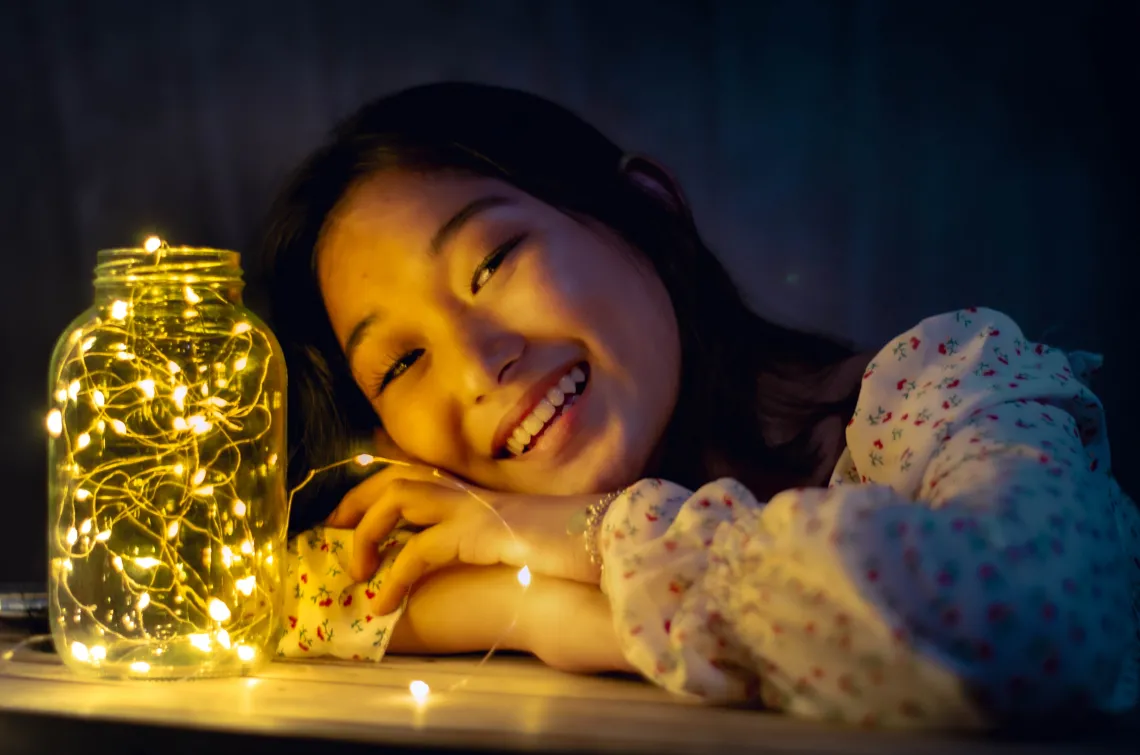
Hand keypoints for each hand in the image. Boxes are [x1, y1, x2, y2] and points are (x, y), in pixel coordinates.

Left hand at [325, 463, 603, 613]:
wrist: (601, 543)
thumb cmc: (561, 546)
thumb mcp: (511, 539)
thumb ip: (480, 537)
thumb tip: (450, 556)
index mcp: (472, 491)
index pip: (408, 473)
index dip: (370, 490)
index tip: (344, 518)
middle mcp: (466, 491)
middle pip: (392, 476)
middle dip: (354, 503)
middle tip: (331, 536)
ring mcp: (471, 506)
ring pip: (397, 499)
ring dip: (367, 535)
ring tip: (357, 575)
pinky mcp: (477, 532)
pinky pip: (419, 550)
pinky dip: (394, 577)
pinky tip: (385, 604)